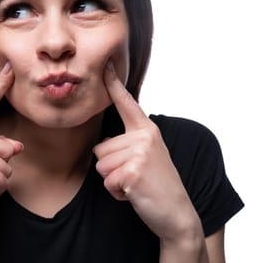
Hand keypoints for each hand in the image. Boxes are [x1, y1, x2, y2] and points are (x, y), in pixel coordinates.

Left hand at [94, 62, 201, 242]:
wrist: (176, 213)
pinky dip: (117, 193)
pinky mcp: (134, 170)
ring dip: (113, 180)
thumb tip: (102, 143)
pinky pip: (107, 181)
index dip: (113, 83)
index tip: (106, 64)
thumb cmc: (156, 184)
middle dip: (111, 168)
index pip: (126, 103)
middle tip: (134, 175)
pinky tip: (134, 193)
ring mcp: (140, 152)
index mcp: (146, 130)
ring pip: (101, 165)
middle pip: (100, 148)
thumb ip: (129, 142)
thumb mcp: (146, 155)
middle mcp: (144, 136)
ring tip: (134, 183)